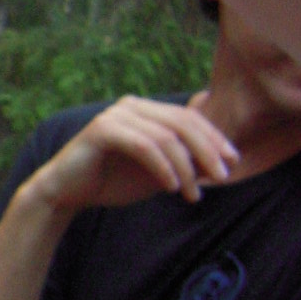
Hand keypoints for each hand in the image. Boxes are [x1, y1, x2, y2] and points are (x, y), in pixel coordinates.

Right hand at [28, 96, 237, 212]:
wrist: (67, 192)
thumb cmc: (111, 181)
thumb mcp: (158, 172)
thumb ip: (184, 161)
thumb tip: (221, 160)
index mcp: (146, 110)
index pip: (190, 118)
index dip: (216, 138)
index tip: (233, 163)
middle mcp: (132, 105)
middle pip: (183, 122)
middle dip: (208, 150)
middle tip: (222, 177)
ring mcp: (116, 115)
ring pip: (166, 136)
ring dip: (186, 168)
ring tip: (193, 194)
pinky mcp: (102, 130)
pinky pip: (144, 146)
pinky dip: (163, 168)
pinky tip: (171, 188)